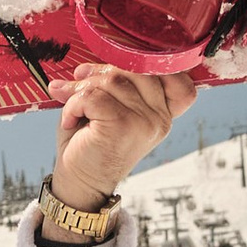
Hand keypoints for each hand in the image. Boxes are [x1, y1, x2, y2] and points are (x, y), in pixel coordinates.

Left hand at [47, 66, 194, 208]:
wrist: (80, 182)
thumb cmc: (91, 143)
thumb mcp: (108, 107)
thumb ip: (110, 83)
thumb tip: (85, 65)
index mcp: (162, 112)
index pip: (177, 78)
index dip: (148, 64)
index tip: (114, 70)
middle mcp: (159, 118)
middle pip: (136, 69)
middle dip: (100, 72)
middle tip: (78, 83)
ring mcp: (144, 123)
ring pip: (113, 79)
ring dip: (82, 88)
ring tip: (72, 106)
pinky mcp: (123, 126)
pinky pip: (94, 95)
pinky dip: (73, 103)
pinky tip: (70, 119)